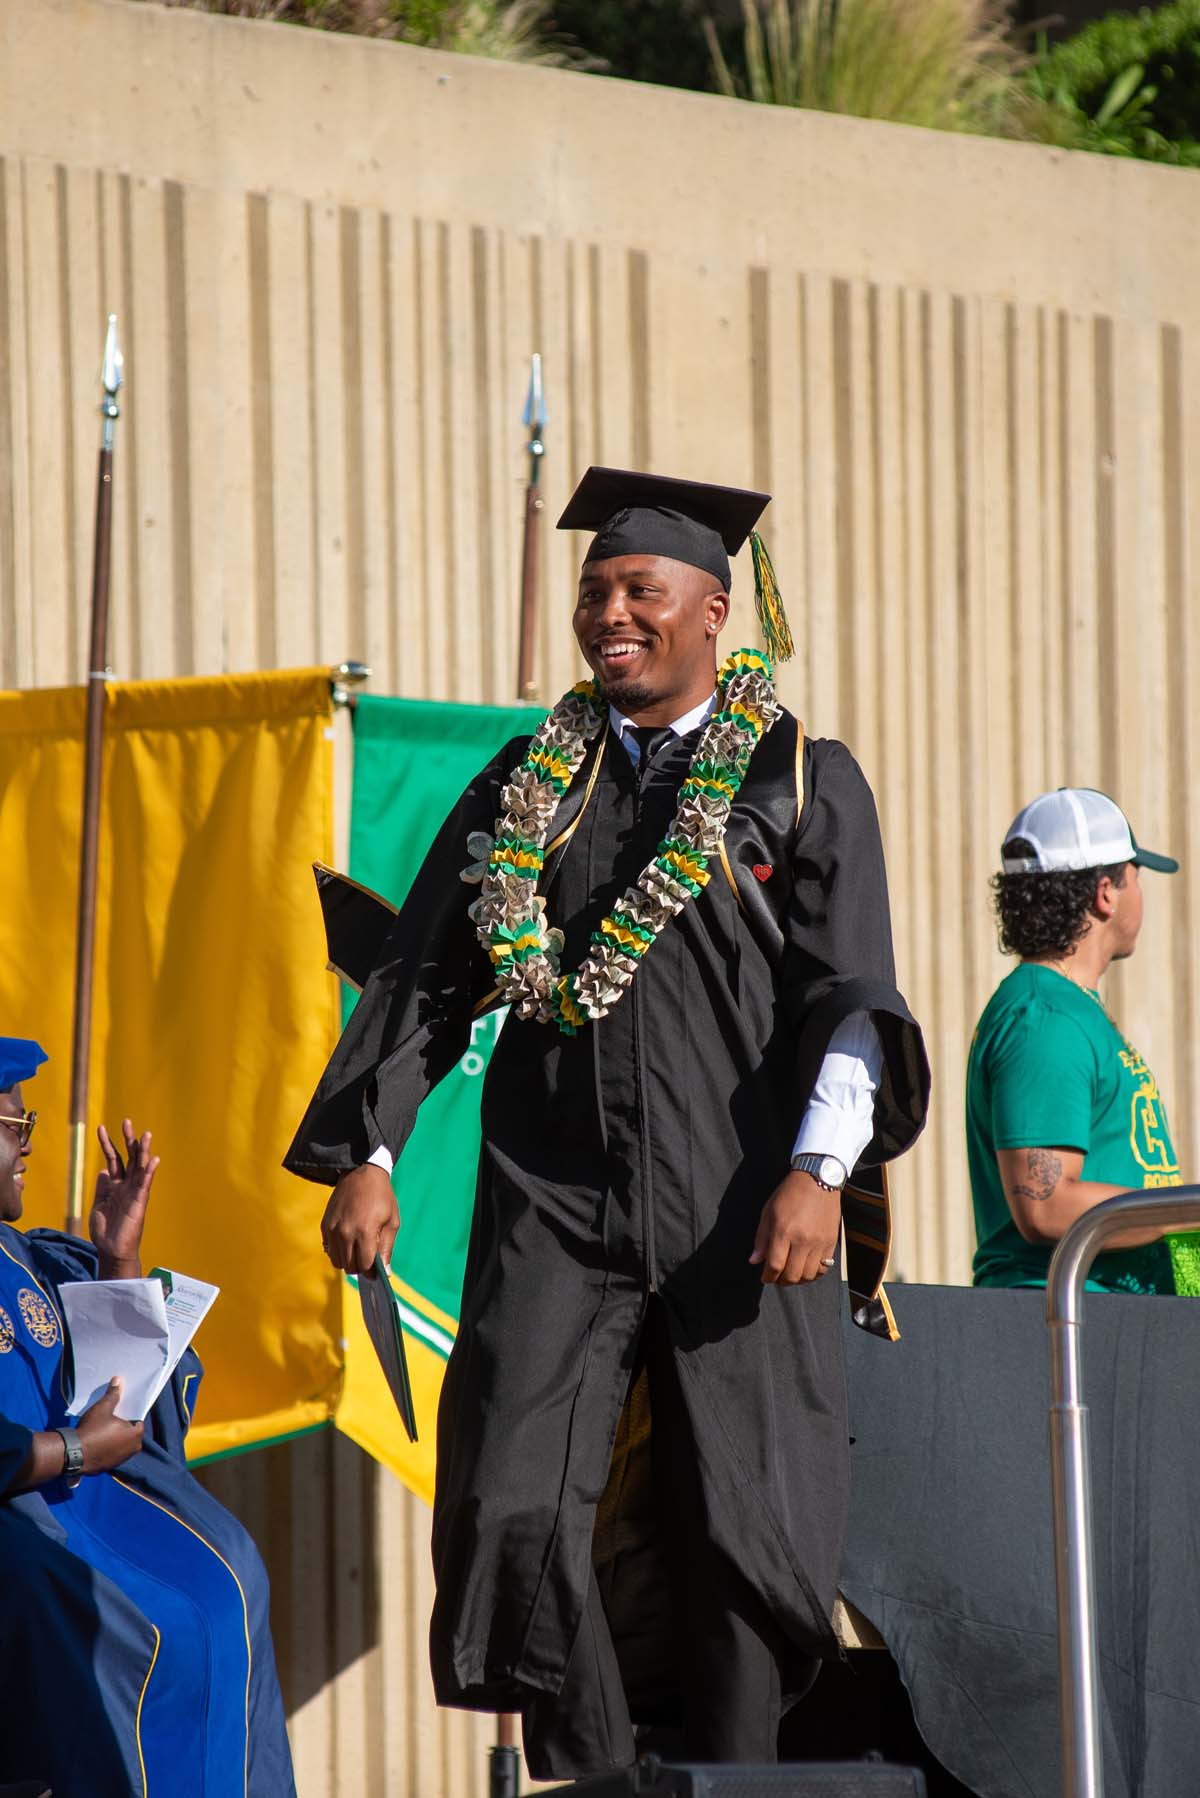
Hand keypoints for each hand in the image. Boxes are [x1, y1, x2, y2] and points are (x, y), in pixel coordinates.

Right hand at [77, 1377, 144, 1471]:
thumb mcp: (103, 1408)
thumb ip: (113, 1395)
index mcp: (136, 1435)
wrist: (72, 1454)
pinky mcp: (110, 1466)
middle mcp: (132, 1449)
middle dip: (123, 1424)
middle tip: (112, 1415)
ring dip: (115, 1436)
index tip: (121, 1407)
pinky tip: (98, 1439)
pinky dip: (108, 1446)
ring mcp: (121, 1459)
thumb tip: (118, 1380)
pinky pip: (112, 1452)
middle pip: (130, 1432)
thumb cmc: (91, 1430)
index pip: (138, 1419)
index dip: (130, 1412)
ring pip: (121, 1443)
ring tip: (104, 1426)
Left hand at [90, 1120, 159, 1277]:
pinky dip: (149, 1172)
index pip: (113, 1159)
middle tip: (126, 1121)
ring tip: (145, 1134)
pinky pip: (145, 1184)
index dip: (107, 1143)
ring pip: (140, 1167)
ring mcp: (134, 1192)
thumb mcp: (98, 1205)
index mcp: (115, 1185)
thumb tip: (104, 1170)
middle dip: (128, 1139)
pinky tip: (154, 1160)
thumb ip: (102, 1187)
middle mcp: (126, 1185)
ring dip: (143, 1151)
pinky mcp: (139, 1202)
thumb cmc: (105, 1231)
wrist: (111, 1250)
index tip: (101, 1128)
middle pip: (129, 1157)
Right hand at [321, 1165, 399, 1274]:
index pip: (364, 1266)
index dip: (372, 1271)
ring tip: (358, 1248)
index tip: (377, 1268)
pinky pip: (329, 1249)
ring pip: (338, 1261)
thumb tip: (385, 1273)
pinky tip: (348, 1240)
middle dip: (360, 1267)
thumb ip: (386, 1249)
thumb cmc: (381, 1197)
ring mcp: (333, 1229)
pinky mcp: (325, 1226)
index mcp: (365, 1231)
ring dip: (348, 1260)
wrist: (361, 1172)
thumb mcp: (392, 1221)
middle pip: (350, 1267)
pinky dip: (338, 1250)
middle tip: (368, 1257)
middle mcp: (345, 1232)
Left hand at [750, 1171, 841, 1285]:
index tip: (765, 1278)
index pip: (775, 1265)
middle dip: (781, 1281)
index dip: (768, 1277)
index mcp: (784, 1231)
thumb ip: (761, 1238)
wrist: (818, 1179)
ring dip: (798, 1280)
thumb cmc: (791, 1192)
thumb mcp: (769, 1211)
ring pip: (808, 1275)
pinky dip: (814, 1274)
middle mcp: (802, 1240)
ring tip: (791, 1274)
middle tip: (777, 1278)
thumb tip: (755, 1260)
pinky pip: (824, 1268)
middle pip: (792, 1275)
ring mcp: (819, 1242)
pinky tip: (806, 1268)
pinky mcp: (831, 1242)